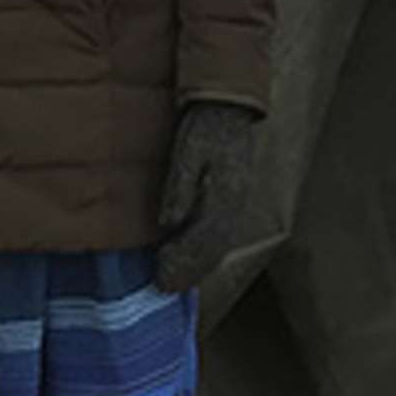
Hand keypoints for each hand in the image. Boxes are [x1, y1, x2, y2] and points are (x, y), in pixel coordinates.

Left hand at [154, 102, 259, 294]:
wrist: (230, 108)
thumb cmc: (204, 128)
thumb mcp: (190, 150)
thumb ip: (180, 185)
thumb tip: (168, 222)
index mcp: (222, 195)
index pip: (203, 240)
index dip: (181, 263)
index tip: (160, 279)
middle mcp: (234, 205)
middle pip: (212, 250)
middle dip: (189, 272)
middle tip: (163, 287)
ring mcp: (236, 204)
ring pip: (218, 246)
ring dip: (197, 268)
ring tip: (174, 283)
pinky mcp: (233, 200)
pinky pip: (221, 236)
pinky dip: (205, 254)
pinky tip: (191, 262)